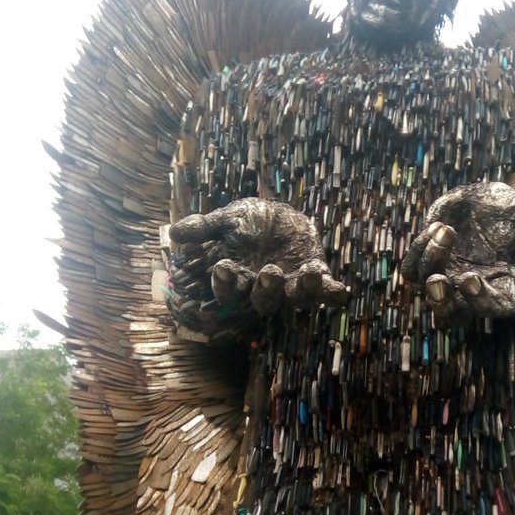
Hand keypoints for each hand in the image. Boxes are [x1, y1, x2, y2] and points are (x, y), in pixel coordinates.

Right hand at [169, 200, 347, 326]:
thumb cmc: (249, 222)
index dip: (226, 283)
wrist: (281, 213)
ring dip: (303, 290)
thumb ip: (204, 227)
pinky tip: (341, 289)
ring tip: (308, 272)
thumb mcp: (227, 219)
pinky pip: (327, 293)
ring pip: (296, 299)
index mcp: (240, 278)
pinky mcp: (317, 277)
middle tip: (269, 272)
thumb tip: (173, 233)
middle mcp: (266, 287)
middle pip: (264, 301)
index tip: (223, 266)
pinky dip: (334, 293)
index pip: (229, 291)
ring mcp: (293, 284)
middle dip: (266, 290)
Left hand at [403, 182, 514, 321]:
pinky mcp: (427, 266)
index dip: (481, 300)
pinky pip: (413, 270)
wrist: (480, 203)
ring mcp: (447, 282)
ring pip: (429, 290)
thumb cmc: (505, 212)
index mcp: (501, 287)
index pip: (493, 307)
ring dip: (431, 261)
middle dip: (442, 301)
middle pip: (452, 314)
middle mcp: (471, 292)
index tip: (471, 279)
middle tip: (438, 280)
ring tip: (444, 230)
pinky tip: (434, 227)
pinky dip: (418, 251)